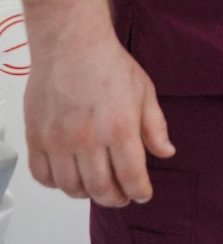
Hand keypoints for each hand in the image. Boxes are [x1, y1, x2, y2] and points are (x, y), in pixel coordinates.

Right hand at [25, 30, 173, 206]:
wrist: (71, 45)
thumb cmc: (108, 64)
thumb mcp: (145, 93)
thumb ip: (155, 127)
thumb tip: (165, 152)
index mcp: (120, 128)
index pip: (131, 177)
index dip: (139, 192)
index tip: (142, 194)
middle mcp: (88, 139)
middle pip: (101, 188)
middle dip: (115, 198)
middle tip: (122, 197)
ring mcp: (59, 140)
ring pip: (71, 187)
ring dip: (86, 194)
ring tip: (97, 188)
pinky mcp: (37, 137)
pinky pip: (42, 175)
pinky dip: (56, 184)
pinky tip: (68, 177)